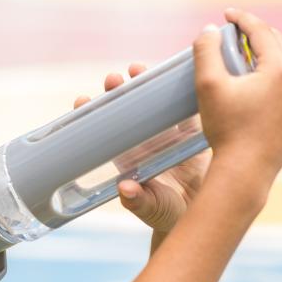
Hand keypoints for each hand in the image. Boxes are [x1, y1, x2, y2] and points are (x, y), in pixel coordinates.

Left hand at [73, 64, 211, 233]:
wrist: (199, 212)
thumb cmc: (167, 213)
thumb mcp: (152, 209)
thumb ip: (138, 202)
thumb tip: (124, 189)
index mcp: (127, 158)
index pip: (104, 133)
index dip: (91, 115)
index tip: (82, 101)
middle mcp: (143, 142)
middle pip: (126, 111)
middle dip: (116, 92)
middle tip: (112, 79)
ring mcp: (165, 135)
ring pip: (152, 103)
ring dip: (144, 84)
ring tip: (137, 69)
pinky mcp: (188, 133)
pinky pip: (182, 109)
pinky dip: (178, 92)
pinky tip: (175, 75)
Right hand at [193, 8, 281, 195]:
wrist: (245, 173)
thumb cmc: (226, 130)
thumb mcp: (208, 86)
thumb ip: (206, 51)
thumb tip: (209, 30)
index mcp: (281, 69)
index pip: (261, 31)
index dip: (242, 19)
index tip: (226, 15)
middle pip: (278, 44)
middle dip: (256, 34)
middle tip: (234, 32)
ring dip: (266, 55)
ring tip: (244, 55)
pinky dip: (274, 77)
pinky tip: (257, 82)